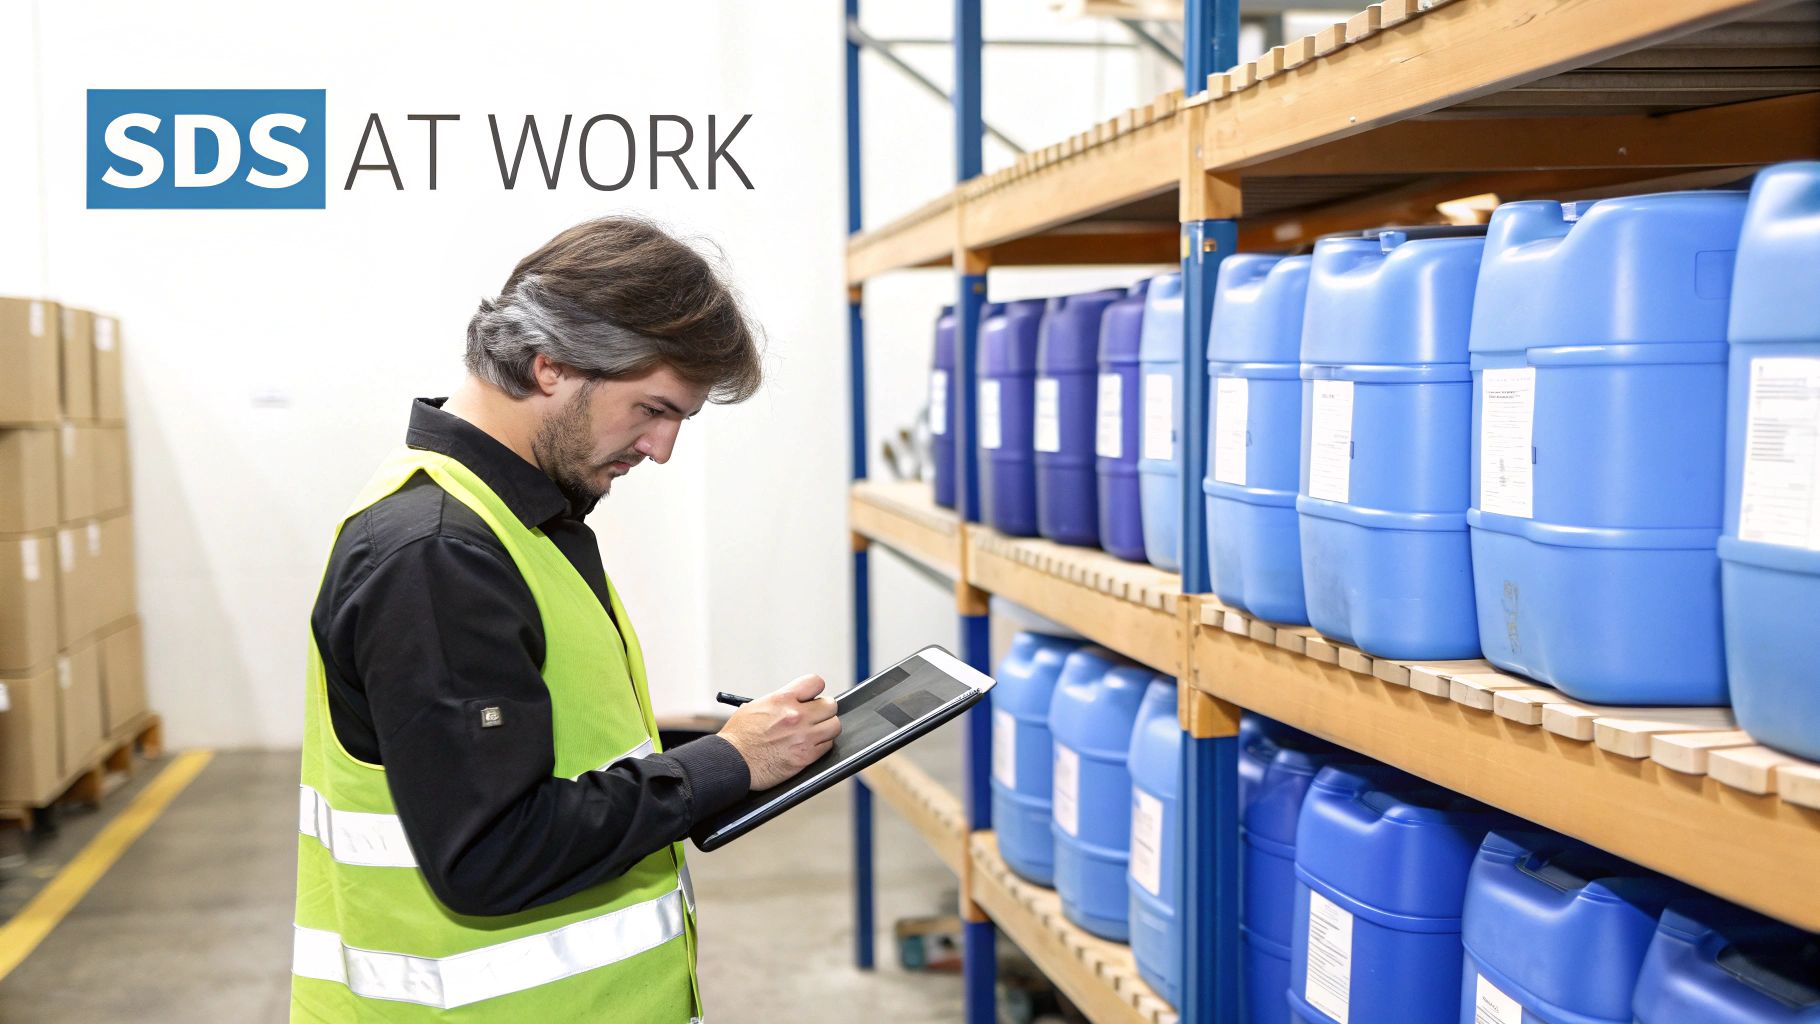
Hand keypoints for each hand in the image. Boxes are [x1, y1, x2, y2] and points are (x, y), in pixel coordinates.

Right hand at [717, 674, 840, 791]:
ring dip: (826, 728)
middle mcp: (796, 715)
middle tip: (815, 716)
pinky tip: (808, 746)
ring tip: (814, 732)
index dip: (815, 690)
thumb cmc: (739, 736)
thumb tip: (798, 699)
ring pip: (834, 726)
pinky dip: (821, 745)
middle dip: (823, 710)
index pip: (815, 683)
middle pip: (830, 705)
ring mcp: (803, 736)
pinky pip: (827, 746)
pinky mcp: (806, 756)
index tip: (813, 696)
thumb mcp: (756, 706)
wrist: (732, 762)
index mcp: (782, 699)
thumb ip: (780, 701)